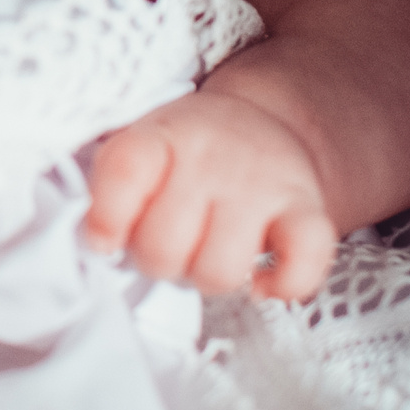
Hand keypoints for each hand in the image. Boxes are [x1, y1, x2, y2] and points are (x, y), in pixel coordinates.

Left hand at [83, 86, 338, 298]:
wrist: (260, 124)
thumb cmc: (186, 154)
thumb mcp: (140, 146)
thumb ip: (111, 189)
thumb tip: (101, 244)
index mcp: (162, 136)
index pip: (124, 171)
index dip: (106, 217)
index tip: (104, 239)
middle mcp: (213, 157)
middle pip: (163, 246)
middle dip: (157, 260)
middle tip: (168, 243)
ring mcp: (263, 184)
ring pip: (220, 270)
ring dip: (207, 277)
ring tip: (207, 254)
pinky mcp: (309, 210)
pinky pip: (303, 265)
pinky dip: (282, 284)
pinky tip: (262, 279)